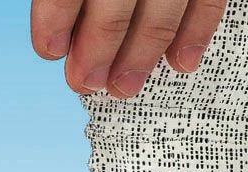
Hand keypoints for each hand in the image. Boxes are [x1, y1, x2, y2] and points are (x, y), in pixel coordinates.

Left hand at [31, 0, 226, 97]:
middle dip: (98, 48)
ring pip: (162, 9)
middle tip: (87, 82)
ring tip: (125, 86)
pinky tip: (181, 64)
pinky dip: (198, 33)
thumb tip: (63, 31)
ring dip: (142, 52)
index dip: (55, 16)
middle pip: (115, 1)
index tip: (49, 49)